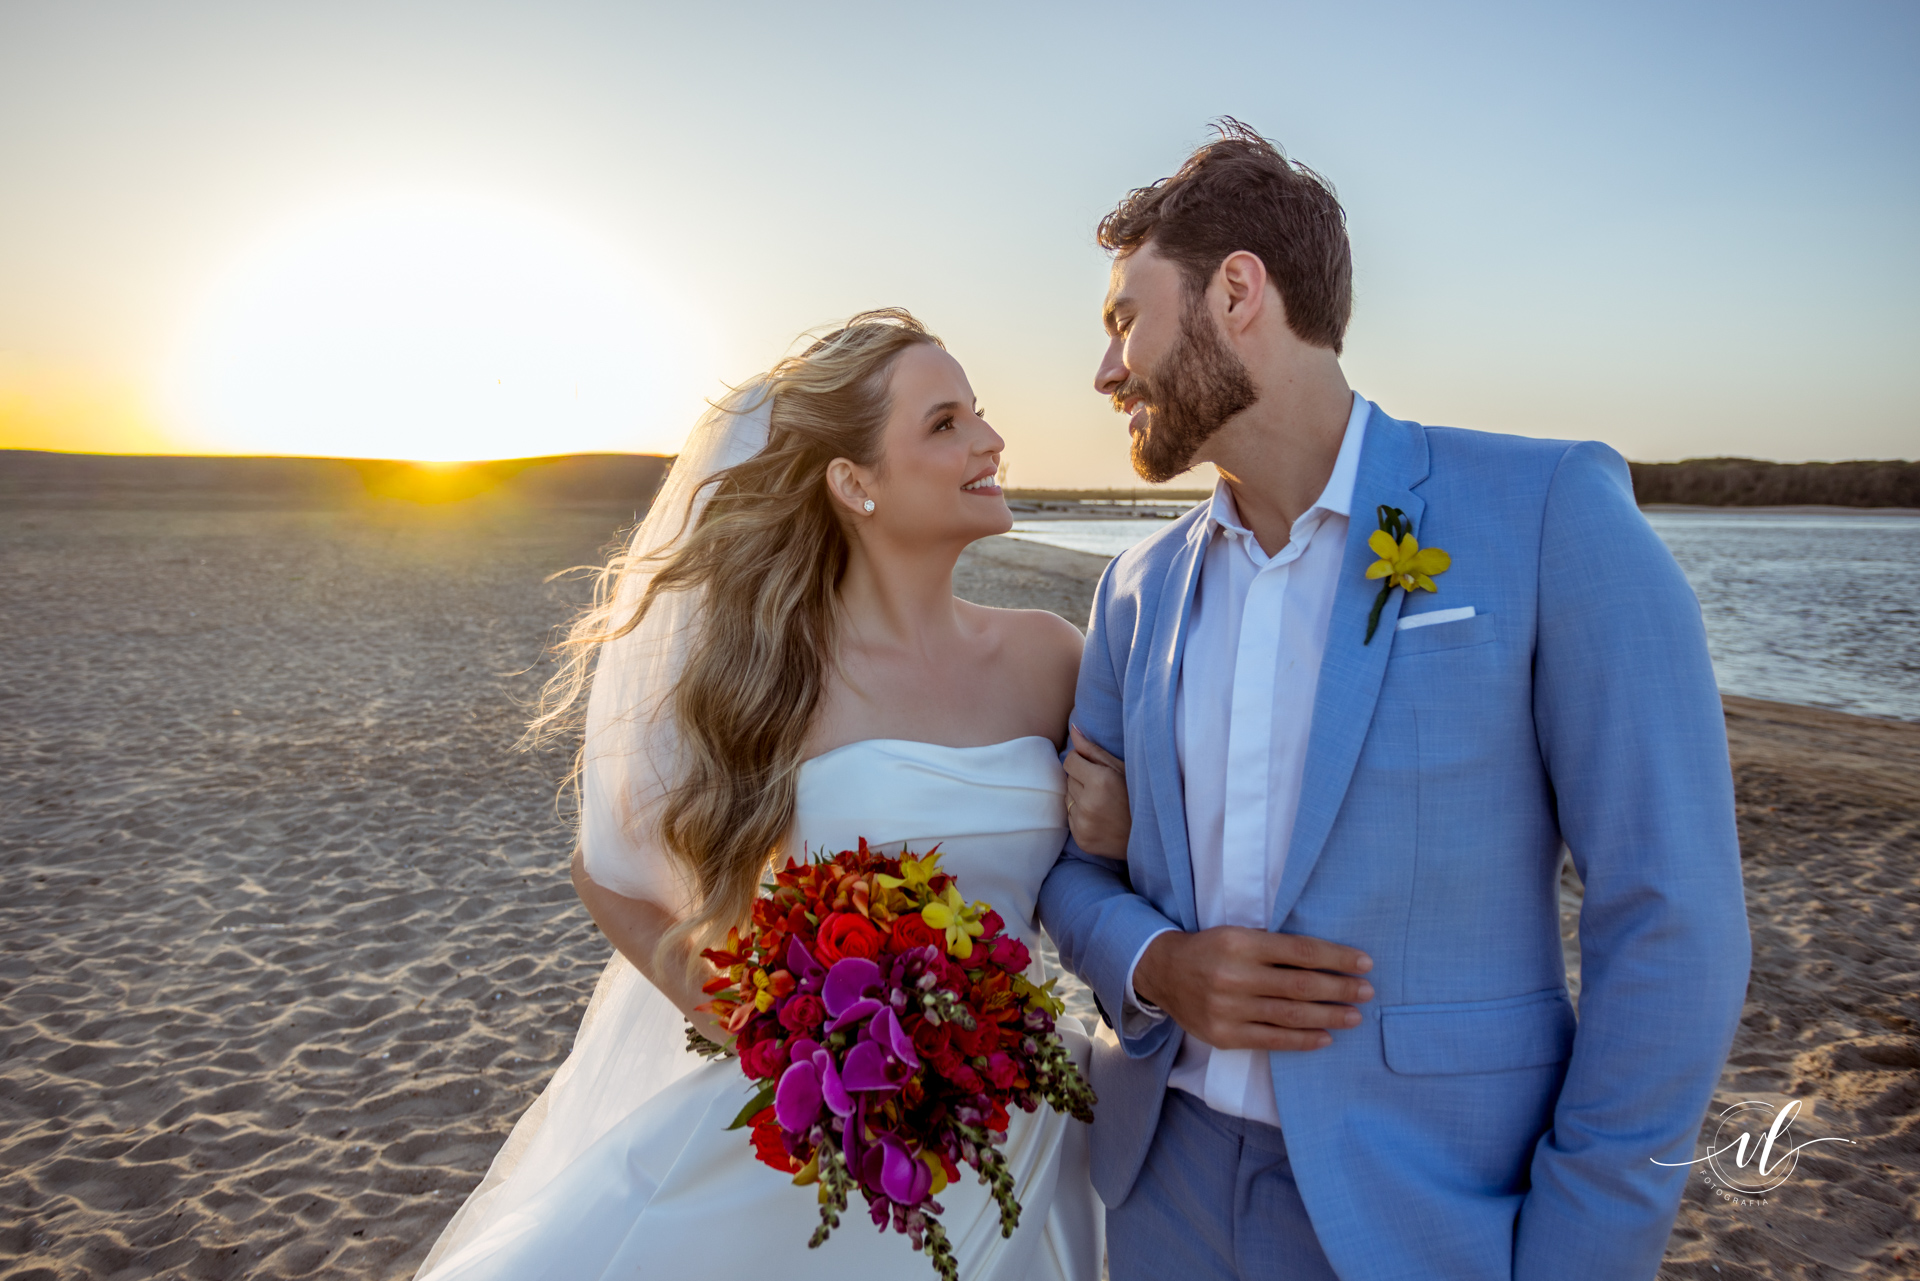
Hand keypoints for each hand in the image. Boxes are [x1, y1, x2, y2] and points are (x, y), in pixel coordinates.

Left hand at [1063, 724, 1129, 857]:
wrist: (1152, 837)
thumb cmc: (1140, 796)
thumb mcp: (1122, 768)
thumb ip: (1093, 749)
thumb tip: (1072, 729)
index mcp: (1100, 781)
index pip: (1070, 761)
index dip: (1082, 761)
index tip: (1096, 768)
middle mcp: (1088, 803)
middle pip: (1068, 779)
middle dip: (1082, 779)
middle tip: (1105, 788)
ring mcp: (1083, 824)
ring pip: (1068, 798)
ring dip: (1080, 797)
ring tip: (1103, 803)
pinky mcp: (1081, 839)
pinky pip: (1070, 818)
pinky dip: (1081, 815)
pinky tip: (1100, 817)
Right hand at [1133, 926, 1372, 1051]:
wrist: (1163, 972)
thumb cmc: (1211, 950)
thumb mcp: (1238, 934)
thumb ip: (1274, 946)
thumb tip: (1327, 958)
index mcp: (1241, 943)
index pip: (1301, 951)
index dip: (1337, 958)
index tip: (1364, 963)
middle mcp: (1234, 976)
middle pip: (1301, 985)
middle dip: (1340, 988)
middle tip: (1367, 991)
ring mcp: (1228, 1009)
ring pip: (1290, 1015)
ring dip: (1329, 1016)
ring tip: (1354, 1016)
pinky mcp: (1224, 1035)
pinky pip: (1272, 1040)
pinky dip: (1303, 1040)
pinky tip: (1326, 1037)